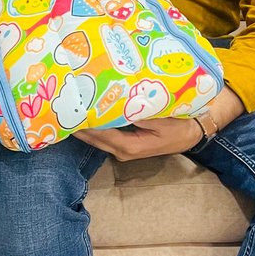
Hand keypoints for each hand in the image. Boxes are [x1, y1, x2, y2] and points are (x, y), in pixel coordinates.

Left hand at [77, 116, 203, 162]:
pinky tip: (87, 112)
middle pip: (93, 138)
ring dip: (84, 125)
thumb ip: (139, 113)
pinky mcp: (124, 145)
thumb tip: (119, 104)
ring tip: (69, 107)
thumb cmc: (179, 126)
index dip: (84, 123)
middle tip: (62, 106)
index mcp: (130, 146)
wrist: (192, 133)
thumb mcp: (162, 119)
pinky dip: (95, 125)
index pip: (100, 134)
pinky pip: (104, 135)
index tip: (70, 109)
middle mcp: (122, 151)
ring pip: (97, 138)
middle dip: (78, 124)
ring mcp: (122, 150)